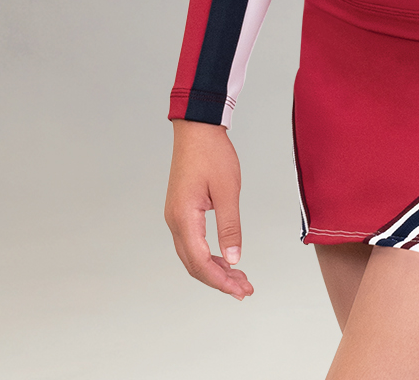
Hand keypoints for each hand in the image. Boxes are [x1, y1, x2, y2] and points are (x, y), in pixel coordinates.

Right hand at [165, 119, 253, 299]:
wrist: (197, 128)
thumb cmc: (212, 154)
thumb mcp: (227, 190)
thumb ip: (230, 226)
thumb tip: (234, 259)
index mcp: (184, 218)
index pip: (200, 262)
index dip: (220, 280)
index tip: (240, 289)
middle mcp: (174, 221)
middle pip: (194, 264)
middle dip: (219, 281)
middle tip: (244, 290)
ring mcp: (176, 217)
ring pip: (192, 256)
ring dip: (214, 270)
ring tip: (239, 278)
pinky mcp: (181, 211)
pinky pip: (192, 243)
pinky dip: (209, 256)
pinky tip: (226, 258)